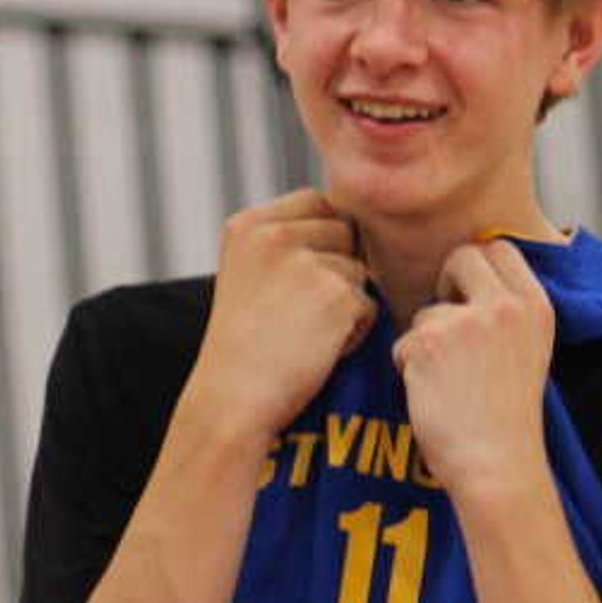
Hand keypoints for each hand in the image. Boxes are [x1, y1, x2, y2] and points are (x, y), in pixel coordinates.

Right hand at [180, 191, 374, 441]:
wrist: (232, 398)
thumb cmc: (245, 346)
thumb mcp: (249, 274)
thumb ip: (287, 240)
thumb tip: (349, 223)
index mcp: (247, 225)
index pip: (318, 204)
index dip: (321, 243)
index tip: (292, 285)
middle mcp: (273, 234)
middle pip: (345, 231)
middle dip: (335, 270)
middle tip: (294, 313)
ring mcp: (304, 262)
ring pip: (360, 269)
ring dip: (344, 303)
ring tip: (302, 333)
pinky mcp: (335, 294)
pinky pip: (369, 305)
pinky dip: (353, 332)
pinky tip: (315, 349)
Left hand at [395, 239, 556, 501]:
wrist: (496, 462)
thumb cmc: (506, 416)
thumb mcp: (527, 349)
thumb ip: (506, 312)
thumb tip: (469, 276)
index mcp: (537, 305)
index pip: (499, 247)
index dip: (475, 266)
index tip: (468, 295)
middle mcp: (505, 306)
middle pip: (462, 257)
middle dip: (445, 285)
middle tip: (446, 326)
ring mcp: (465, 322)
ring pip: (426, 309)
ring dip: (425, 340)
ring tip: (448, 381)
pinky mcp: (427, 342)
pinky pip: (401, 342)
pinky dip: (406, 367)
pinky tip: (431, 395)